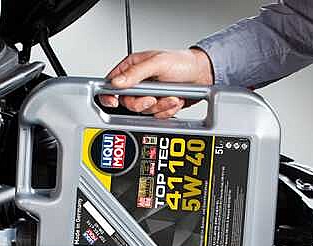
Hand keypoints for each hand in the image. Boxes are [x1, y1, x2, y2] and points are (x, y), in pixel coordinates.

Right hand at [99, 49, 213, 117]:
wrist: (203, 75)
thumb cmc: (183, 63)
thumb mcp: (158, 63)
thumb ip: (135, 72)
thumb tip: (116, 82)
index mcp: (132, 68)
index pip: (111, 83)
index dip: (109, 94)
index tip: (114, 102)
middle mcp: (137, 83)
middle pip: (127, 103)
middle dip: (142, 103)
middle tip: (153, 98)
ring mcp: (147, 95)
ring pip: (142, 111)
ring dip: (159, 106)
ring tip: (171, 96)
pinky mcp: (157, 105)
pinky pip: (155, 116)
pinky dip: (166, 111)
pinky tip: (173, 100)